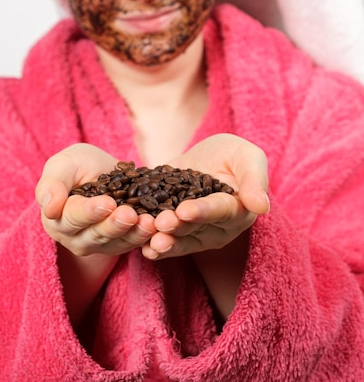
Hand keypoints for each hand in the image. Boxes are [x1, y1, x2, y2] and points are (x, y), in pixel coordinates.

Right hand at [35, 143, 155, 256]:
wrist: (100, 169)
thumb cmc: (77, 165)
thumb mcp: (62, 165)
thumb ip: (52, 184)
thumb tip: (49, 208)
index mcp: (57, 219)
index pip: (72, 218)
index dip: (89, 212)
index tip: (107, 203)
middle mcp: (75, 238)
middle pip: (96, 235)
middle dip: (114, 225)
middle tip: (130, 214)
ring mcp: (99, 244)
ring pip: (117, 242)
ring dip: (133, 233)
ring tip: (149, 222)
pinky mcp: (120, 244)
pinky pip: (132, 243)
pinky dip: (145, 236)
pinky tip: (157, 225)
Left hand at [142, 133, 268, 259]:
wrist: (207, 157)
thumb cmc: (232, 155)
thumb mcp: (248, 157)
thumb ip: (255, 180)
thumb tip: (262, 207)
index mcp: (238, 210)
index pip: (220, 211)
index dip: (203, 211)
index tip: (185, 210)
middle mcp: (217, 228)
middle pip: (195, 228)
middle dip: (177, 226)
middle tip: (160, 223)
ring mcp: (195, 232)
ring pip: (179, 239)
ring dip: (164, 241)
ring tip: (149, 240)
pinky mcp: (175, 231)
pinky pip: (166, 241)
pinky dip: (152, 245)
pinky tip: (140, 248)